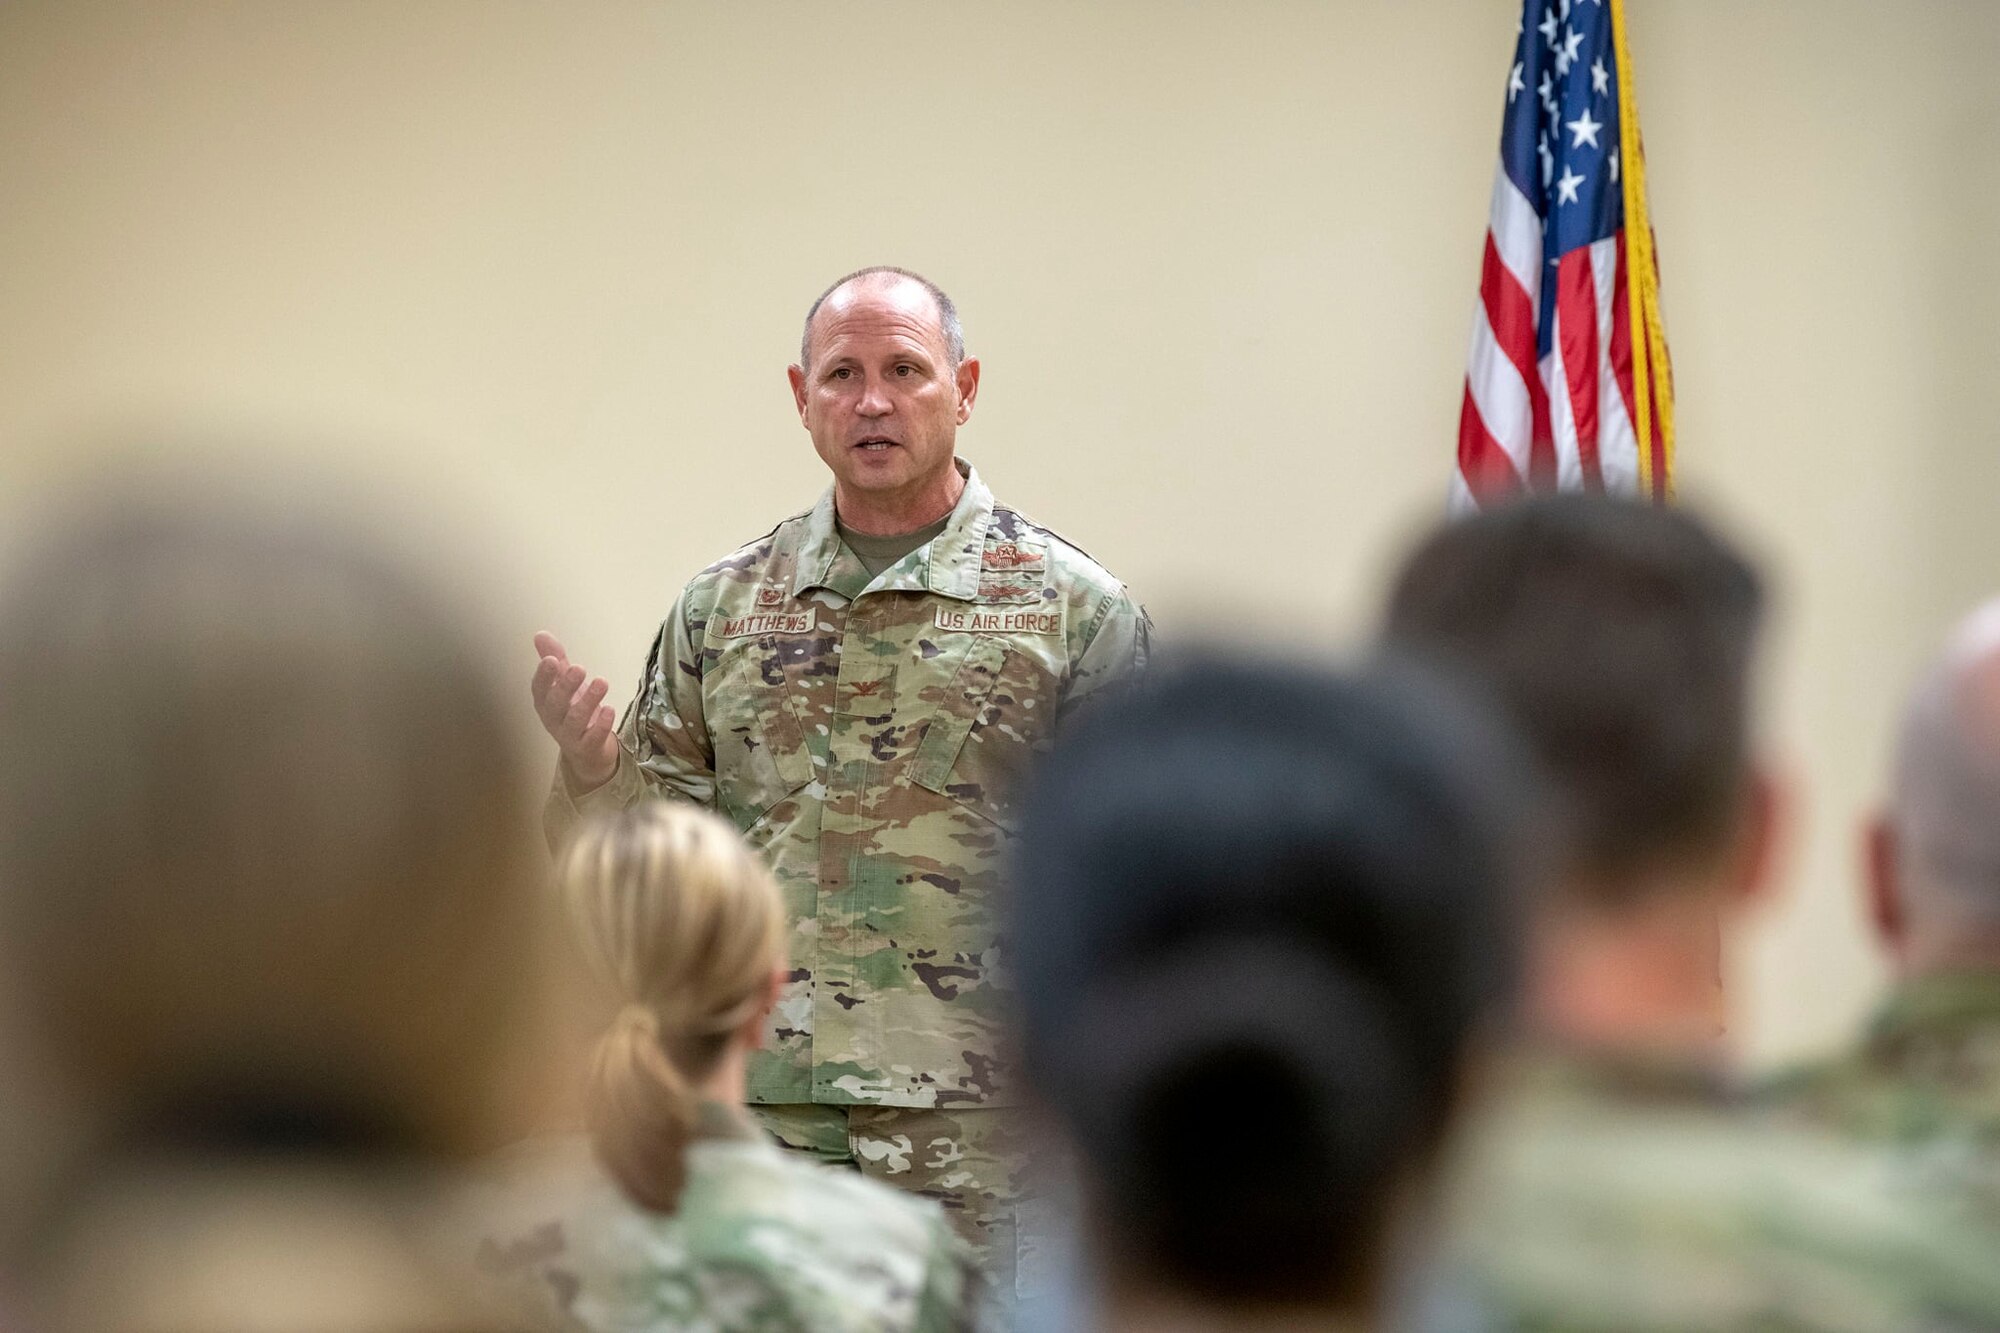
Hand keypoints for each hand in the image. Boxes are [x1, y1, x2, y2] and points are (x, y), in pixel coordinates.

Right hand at [530, 631, 618, 790]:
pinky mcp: (588, 748)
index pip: (539, 690)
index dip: (543, 676)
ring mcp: (570, 736)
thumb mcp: (564, 685)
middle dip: (566, 686)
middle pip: (556, 704)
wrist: (588, 753)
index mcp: (546, 703)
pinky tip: (609, 709)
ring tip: (601, 682)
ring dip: (588, 701)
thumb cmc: (574, 712)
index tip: (551, 660)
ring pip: (575, 720)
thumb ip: (555, 659)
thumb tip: (540, 634)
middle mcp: (554, 720)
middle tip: (579, 668)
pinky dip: (601, 724)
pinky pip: (593, 738)